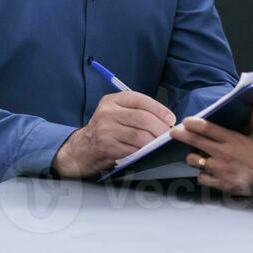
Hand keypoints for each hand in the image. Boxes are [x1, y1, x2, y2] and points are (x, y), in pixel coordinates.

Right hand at [51, 91, 176, 178]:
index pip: (140, 100)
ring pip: (139, 135)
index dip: (159, 109)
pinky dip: (144, 152)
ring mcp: (106, 129)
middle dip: (160, 128)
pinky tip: (147, 153)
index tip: (170, 119)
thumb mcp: (116, 114)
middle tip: (168, 135)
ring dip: (154, 142)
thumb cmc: (106, 131)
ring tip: (160, 145)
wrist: (82, 149)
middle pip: (142, 118)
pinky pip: (132, 149)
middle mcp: (107, 112)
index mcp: (112, 100)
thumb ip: (136, 112)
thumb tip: (166, 120)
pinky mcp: (107, 146)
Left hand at [171, 99, 252, 196]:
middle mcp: (222, 153)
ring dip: (192, 157)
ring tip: (197, 155)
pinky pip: (200, 177)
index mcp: (232, 140)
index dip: (193, 123)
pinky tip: (206, 172)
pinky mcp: (219, 183)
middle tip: (172, 132)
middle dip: (180, 135)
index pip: (207, 128)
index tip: (185, 121)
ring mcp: (219, 169)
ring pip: (193, 160)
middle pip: (194, 141)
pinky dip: (201, 174)